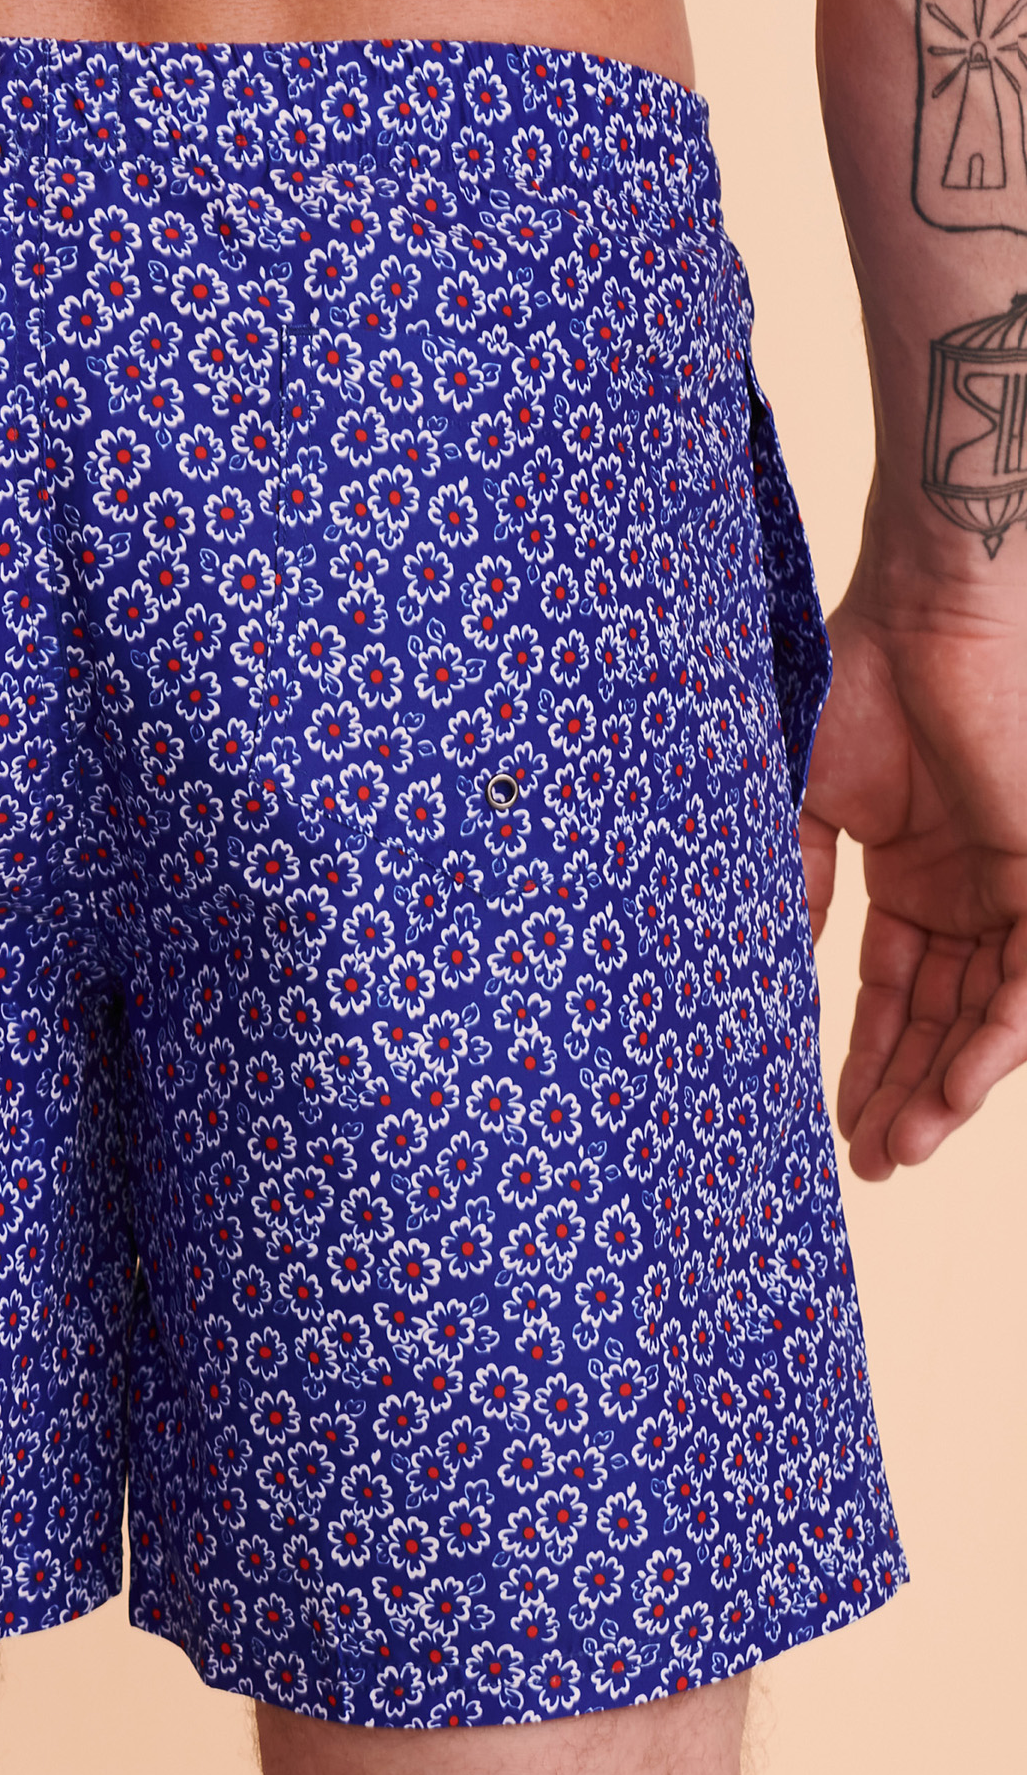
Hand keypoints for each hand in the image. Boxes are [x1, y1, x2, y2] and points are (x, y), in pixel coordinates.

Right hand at [800, 563, 1026, 1178]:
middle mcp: (972, 894)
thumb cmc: (854, 684)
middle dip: (905, 1094)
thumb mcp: (804, 808)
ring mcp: (1015, 889)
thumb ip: (800, 891)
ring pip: (989, 1018)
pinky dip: (996, 1041)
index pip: (897, 993)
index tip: (828, 1124)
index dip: (866, 1059)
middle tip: (867, 1162)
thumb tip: (772, 976)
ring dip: (947, 1088)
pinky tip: (955, 1091)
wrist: (923, 611)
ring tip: (899, 1149)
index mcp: (918, 877)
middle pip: (943, 1021)